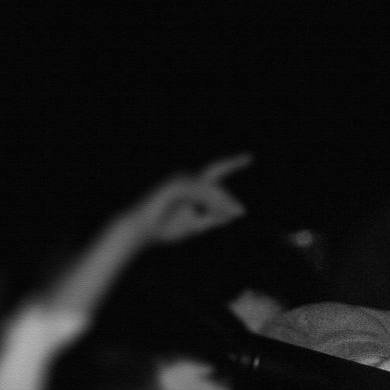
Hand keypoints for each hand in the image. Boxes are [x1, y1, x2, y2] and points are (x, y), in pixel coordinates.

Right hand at [128, 153, 249, 244]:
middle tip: (240, 212)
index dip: (232, 163)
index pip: (216, 172)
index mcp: (193, 186)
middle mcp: (186, 178)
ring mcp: (178, 180)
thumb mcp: (196, 225)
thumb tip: (235, 212)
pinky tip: (209, 211)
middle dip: (226, 200)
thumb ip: (213, 218)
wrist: (140, 231)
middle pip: (215, 185)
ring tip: (224, 218)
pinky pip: (196, 192)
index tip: (249, 157)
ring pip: (208, 191)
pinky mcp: (172, 186)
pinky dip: (207, 202)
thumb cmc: (164, 228)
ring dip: (218, 205)